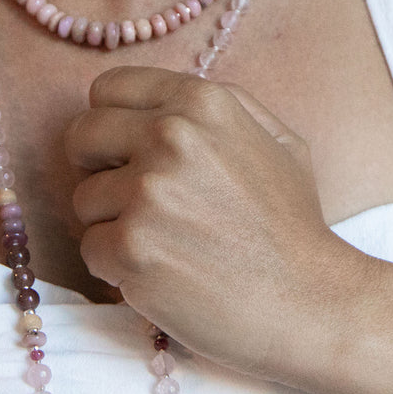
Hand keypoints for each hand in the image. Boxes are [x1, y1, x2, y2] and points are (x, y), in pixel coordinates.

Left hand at [65, 66, 351, 376]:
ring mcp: (147, 192)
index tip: (125, 153)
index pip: (108, 90)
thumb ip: (223, 110)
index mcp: (203, 103)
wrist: (310, 303)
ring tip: (167, 247)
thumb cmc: (294, 230)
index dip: (112, 124)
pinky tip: (163, 276)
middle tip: (133, 203)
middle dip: (98, 169)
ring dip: (113, 226)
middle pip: (82, 136)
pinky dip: (117, 268)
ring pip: (84, 200)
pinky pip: (90, 250)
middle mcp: (170, 136)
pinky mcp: (131, 247)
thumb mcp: (280, 144)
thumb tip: (161, 102)